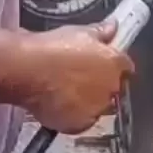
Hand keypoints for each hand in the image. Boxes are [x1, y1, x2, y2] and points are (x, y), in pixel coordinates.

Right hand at [19, 22, 133, 133]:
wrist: (27, 70)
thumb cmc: (52, 48)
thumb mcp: (79, 32)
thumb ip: (100, 32)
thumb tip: (113, 27)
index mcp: (115, 64)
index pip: (126, 67)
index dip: (114, 66)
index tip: (103, 65)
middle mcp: (111, 88)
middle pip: (114, 89)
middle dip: (102, 85)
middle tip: (81, 78)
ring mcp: (96, 108)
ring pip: (99, 107)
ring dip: (89, 101)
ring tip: (67, 91)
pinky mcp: (80, 124)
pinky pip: (82, 122)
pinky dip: (74, 116)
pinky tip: (61, 104)